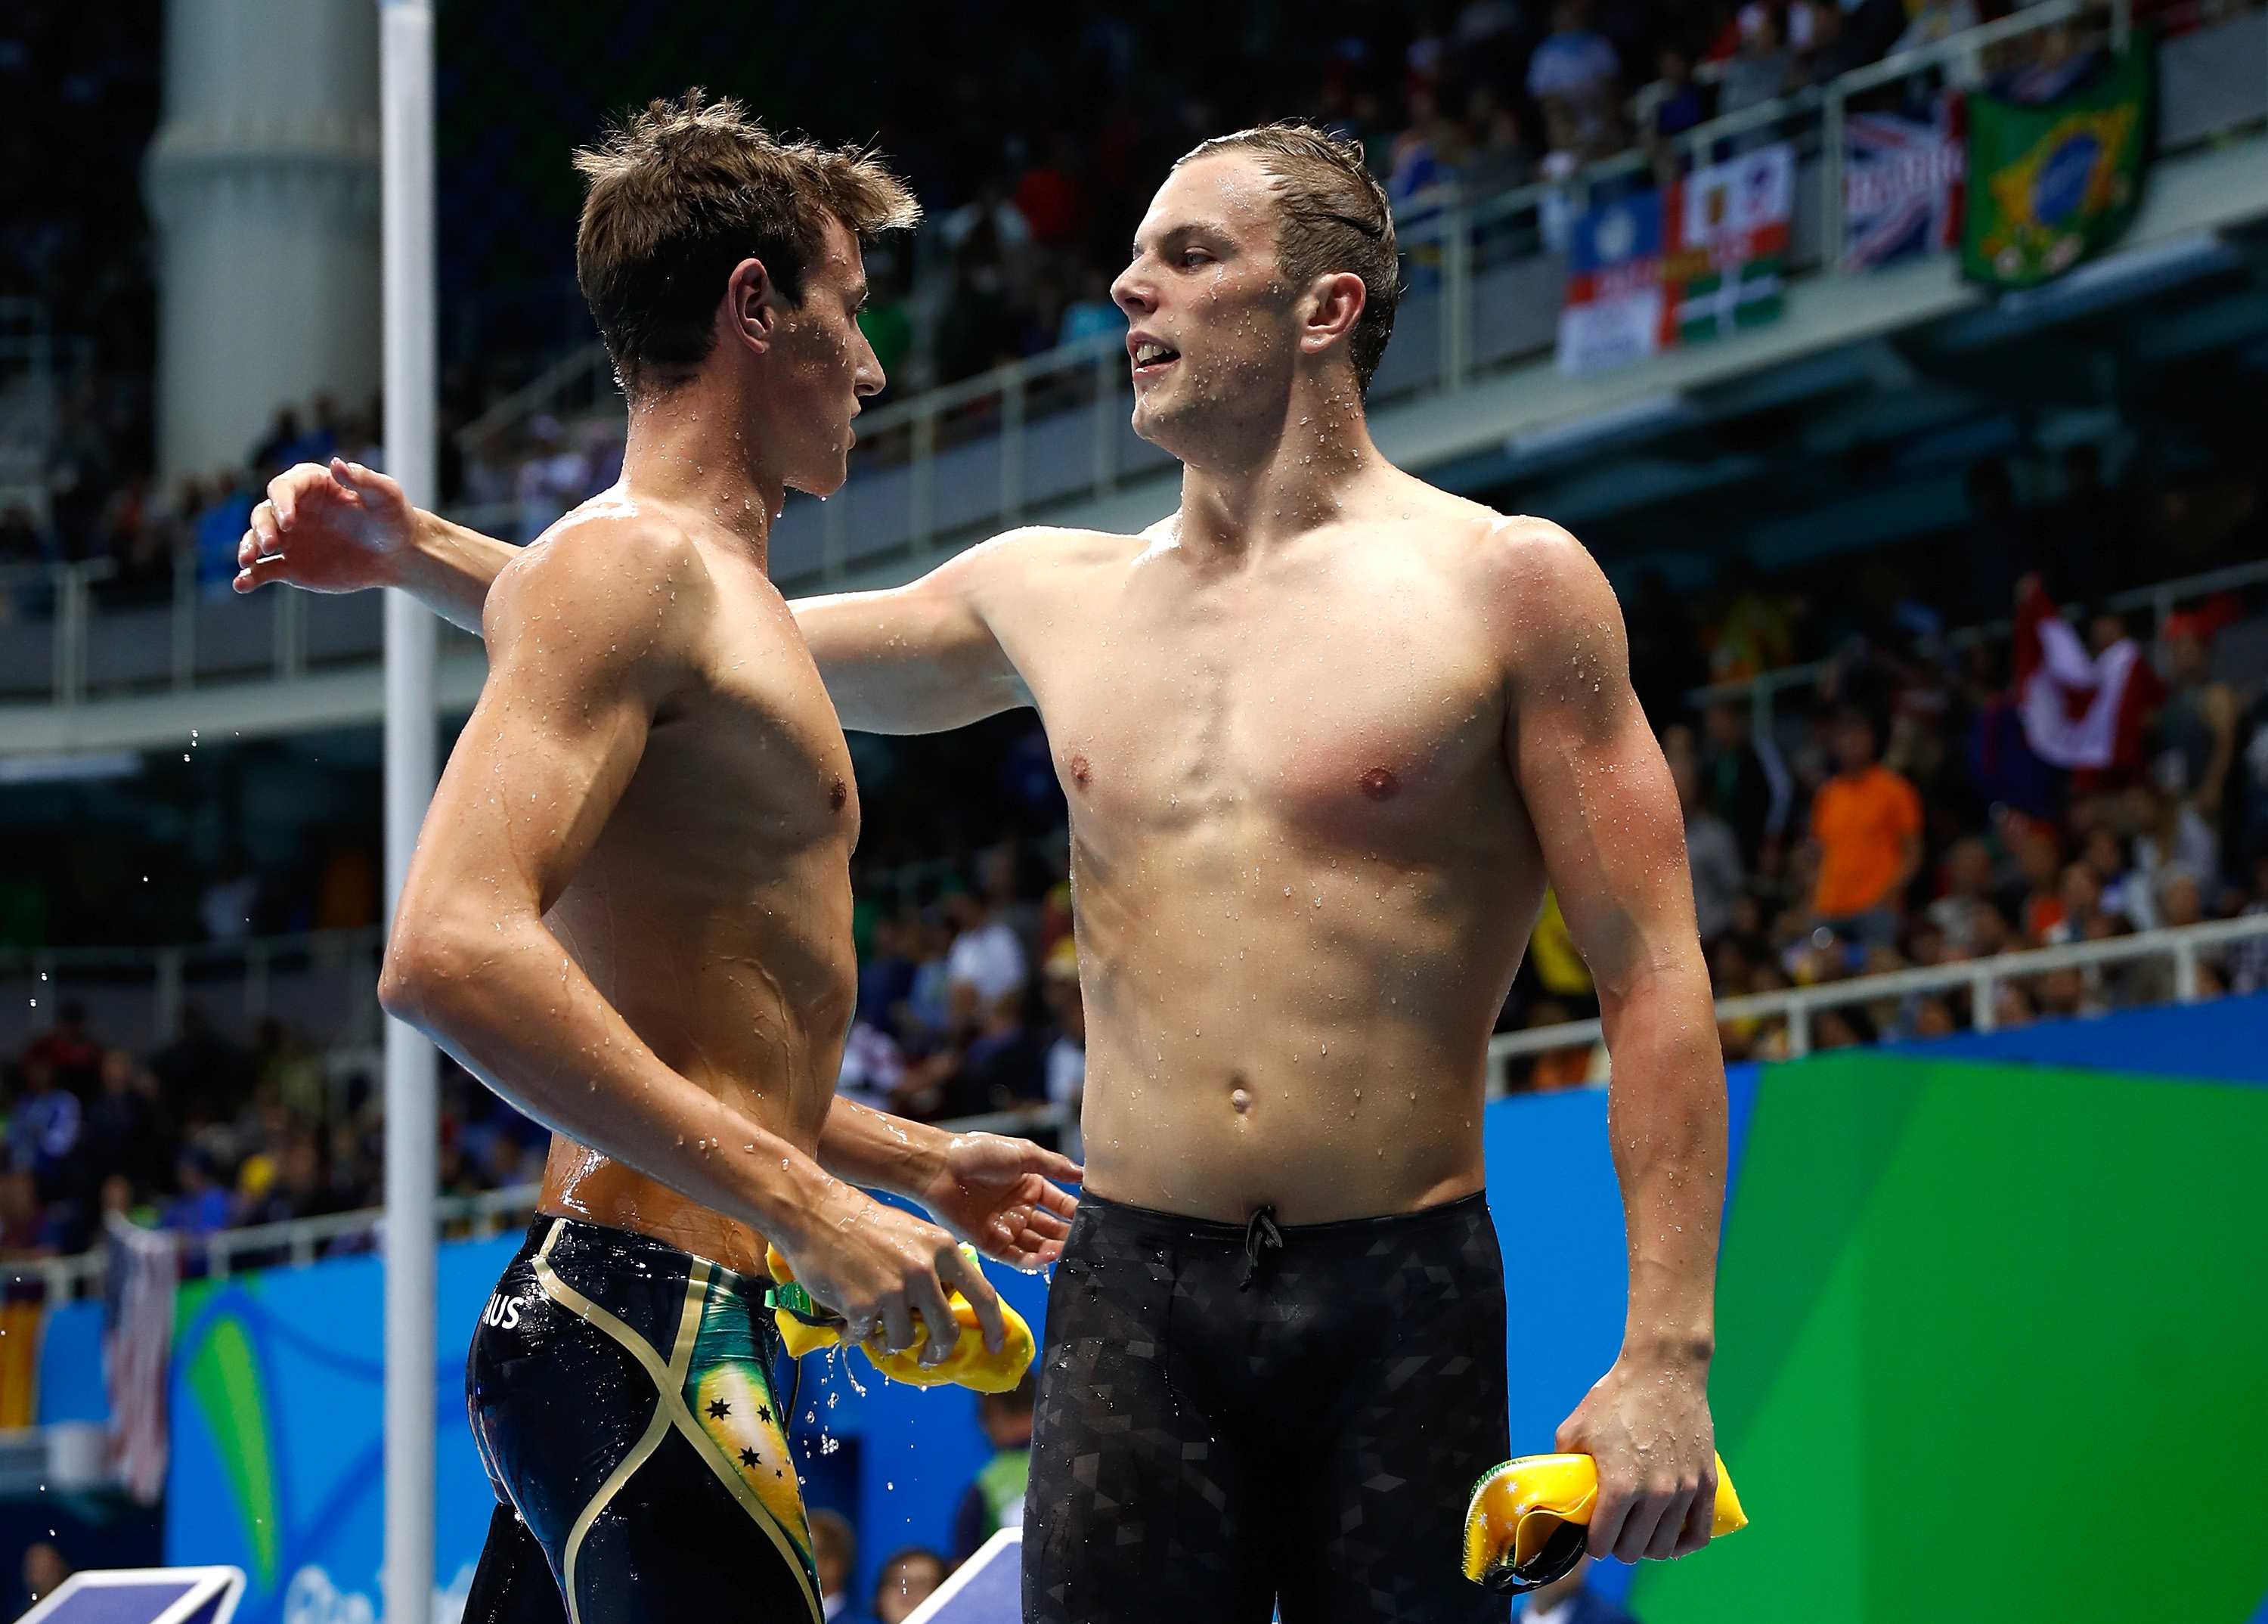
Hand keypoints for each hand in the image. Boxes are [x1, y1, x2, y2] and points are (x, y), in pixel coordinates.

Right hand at [235, 458, 413, 595]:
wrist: (397, 554)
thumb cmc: (393, 517)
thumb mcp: (386, 495)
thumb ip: (362, 479)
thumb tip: (336, 463)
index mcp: (311, 486)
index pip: (284, 489)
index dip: (282, 503)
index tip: (289, 522)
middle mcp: (294, 510)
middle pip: (264, 514)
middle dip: (262, 527)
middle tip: (270, 544)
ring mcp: (290, 539)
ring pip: (257, 539)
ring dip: (248, 548)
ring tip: (247, 562)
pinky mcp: (291, 565)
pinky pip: (265, 570)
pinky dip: (251, 577)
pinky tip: (241, 584)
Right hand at [777, 1184, 1009, 1364]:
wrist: (815, 1212)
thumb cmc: (863, 1223)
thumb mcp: (914, 1234)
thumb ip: (934, 1266)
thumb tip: (946, 1305)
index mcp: (943, 1249)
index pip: (983, 1295)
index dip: (993, 1326)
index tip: (994, 1346)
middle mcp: (924, 1270)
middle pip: (946, 1332)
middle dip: (937, 1352)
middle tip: (927, 1357)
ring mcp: (894, 1290)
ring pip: (903, 1340)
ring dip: (887, 1341)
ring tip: (871, 1326)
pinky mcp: (863, 1306)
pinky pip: (865, 1337)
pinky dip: (854, 1333)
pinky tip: (844, 1317)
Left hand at [920, 1132, 1081, 1269]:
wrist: (940, 1167)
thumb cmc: (979, 1153)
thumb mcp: (1024, 1153)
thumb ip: (1055, 1165)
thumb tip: (1084, 1173)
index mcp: (1029, 1185)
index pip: (1060, 1204)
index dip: (1076, 1212)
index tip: (1096, 1220)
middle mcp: (1019, 1209)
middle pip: (1051, 1228)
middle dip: (1068, 1236)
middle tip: (1088, 1244)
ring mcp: (1005, 1227)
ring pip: (1036, 1246)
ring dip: (1053, 1250)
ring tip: (1069, 1252)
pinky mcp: (989, 1244)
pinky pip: (1015, 1257)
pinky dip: (1032, 1261)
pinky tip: (1048, 1258)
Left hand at [1554, 1349, 1716, 1561]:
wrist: (1663, 1371)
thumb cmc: (1615, 1397)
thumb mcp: (1574, 1429)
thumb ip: (1564, 1465)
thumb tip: (1557, 1489)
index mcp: (1619, 1486)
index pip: (1602, 1543)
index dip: (1592, 1544)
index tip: (1590, 1535)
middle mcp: (1655, 1494)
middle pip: (1633, 1551)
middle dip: (1617, 1547)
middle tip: (1612, 1532)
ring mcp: (1684, 1490)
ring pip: (1663, 1547)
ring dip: (1647, 1546)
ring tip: (1637, 1534)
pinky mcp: (1706, 1483)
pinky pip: (1698, 1534)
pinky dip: (1682, 1545)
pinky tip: (1670, 1540)